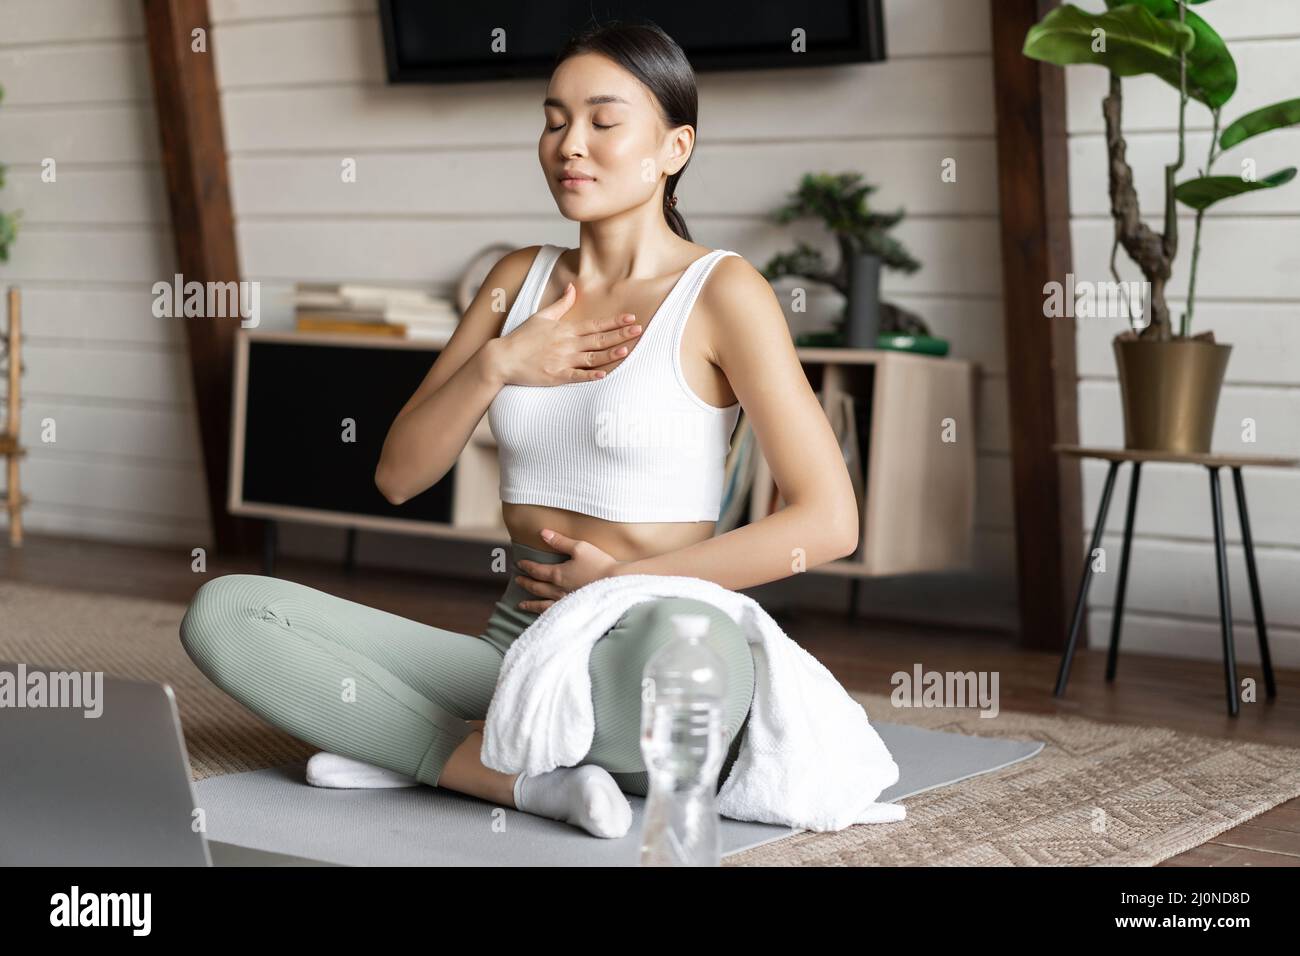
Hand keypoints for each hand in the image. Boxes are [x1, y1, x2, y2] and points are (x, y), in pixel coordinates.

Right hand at [492, 283, 642, 386]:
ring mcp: (562, 361)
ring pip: (592, 357)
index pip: (595, 324)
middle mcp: (567, 344)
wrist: (503, 358)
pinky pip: (577, 376)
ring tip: (627, 349)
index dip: (615, 321)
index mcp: (565, 329)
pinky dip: (591, 376)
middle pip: (599, 339)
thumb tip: (571, 287)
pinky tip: (604, 374)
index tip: (631, 317)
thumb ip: (560, 303)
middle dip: (621, 334)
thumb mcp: (541, 316)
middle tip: (639, 330)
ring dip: (610, 353)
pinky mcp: (556, 377)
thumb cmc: (522, 337)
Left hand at [514, 529, 624, 612]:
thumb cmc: (599, 563)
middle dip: (526, 583)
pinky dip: (544, 615)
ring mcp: (565, 602)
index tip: (519, 564)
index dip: (527, 566)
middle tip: (517, 580)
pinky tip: (541, 617)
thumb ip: (560, 541)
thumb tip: (543, 533)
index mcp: (558, 573)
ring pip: (542, 604)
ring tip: (521, 605)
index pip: (537, 570)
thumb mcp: (580, 547)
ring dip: (530, 603)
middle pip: (537, 587)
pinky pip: (554, 614)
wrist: (616, 583)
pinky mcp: (574, 610)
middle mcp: (558, 590)